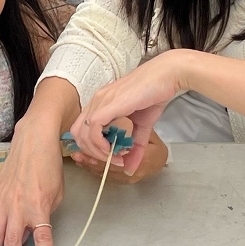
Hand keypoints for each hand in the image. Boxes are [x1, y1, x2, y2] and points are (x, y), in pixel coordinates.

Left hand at [71, 50, 185, 175]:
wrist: (167, 76)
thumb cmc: (155, 94)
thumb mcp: (143, 127)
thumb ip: (135, 148)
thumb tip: (130, 169)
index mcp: (100, 104)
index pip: (82, 130)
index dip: (93, 148)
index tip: (112, 157)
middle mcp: (96, 101)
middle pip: (77, 134)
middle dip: (93, 153)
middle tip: (113, 160)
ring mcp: (100, 101)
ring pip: (82, 134)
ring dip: (98, 153)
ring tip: (117, 157)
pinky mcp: (108, 104)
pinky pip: (93, 130)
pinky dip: (101, 145)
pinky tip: (115, 149)